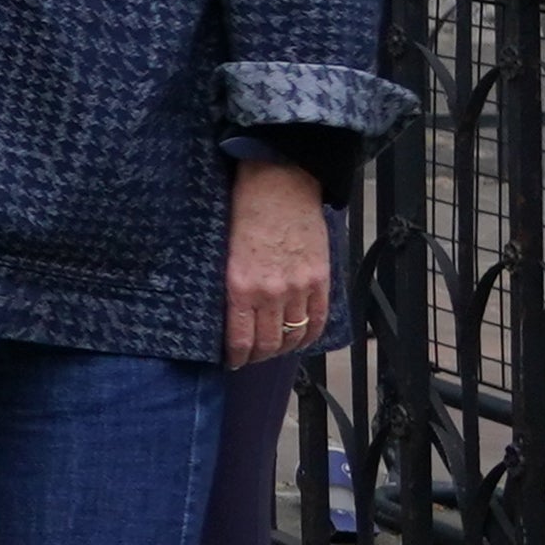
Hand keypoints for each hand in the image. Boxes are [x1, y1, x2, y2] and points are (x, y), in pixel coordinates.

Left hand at [224, 156, 329, 366]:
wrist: (279, 183)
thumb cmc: (244, 211)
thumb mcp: (224, 251)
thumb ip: (230, 284)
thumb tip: (229, 311)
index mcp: (239, 286)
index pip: (240, 340)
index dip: (237, 357)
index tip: (232, 361)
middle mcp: (270, 293)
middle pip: (267, 343)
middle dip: (257, 355)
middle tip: (251, 356)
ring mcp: (298, 287)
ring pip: (294, 335)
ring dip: (283, 347)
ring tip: (274, 347)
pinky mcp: (320, 279)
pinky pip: (318, 319)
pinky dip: (309, 334)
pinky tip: (300, 337)